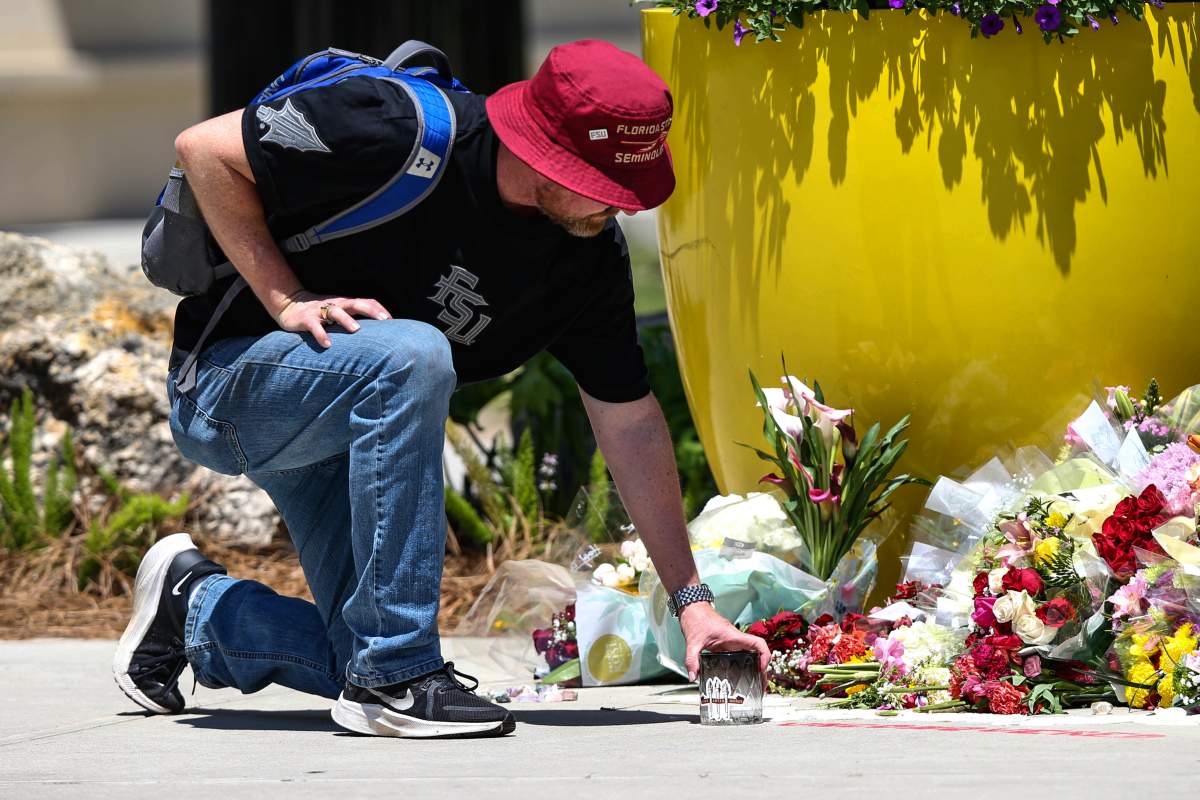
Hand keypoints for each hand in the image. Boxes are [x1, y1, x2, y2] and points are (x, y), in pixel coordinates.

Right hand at [274, 291, 391, 347]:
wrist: (289, 305)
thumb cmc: (320, 311)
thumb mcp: (338, 311)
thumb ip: (353, 317)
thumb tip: (376, 331)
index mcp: (344, 303)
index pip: (365, 302)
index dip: (379, 309)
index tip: (392, 320)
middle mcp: (335, 305)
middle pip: (355, 303)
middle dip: (370, 311)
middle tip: (384, 320)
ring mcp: (320, 311)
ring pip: (335, 312)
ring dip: (346, 320)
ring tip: (357, 330)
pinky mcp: (306, 320)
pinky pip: (315, 327)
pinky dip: (321, 335)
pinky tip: (328, 345)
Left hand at [679, 601, 770, 684]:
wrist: (692, 607)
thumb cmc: (696, 618)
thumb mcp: (693, 642)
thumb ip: (692, 660)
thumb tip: (693, 676)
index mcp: (733, 636)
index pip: (757, 643)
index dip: (765, 655)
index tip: (762, 668)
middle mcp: (736, 639)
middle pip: (757, 653)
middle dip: (762, 668)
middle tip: (760, 684)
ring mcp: (732, 642)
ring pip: (749, 654)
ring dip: (754, 668)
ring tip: (754, 685)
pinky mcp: (726, 644)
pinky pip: (739, 655)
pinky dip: (743, 665)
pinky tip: (739, 677)